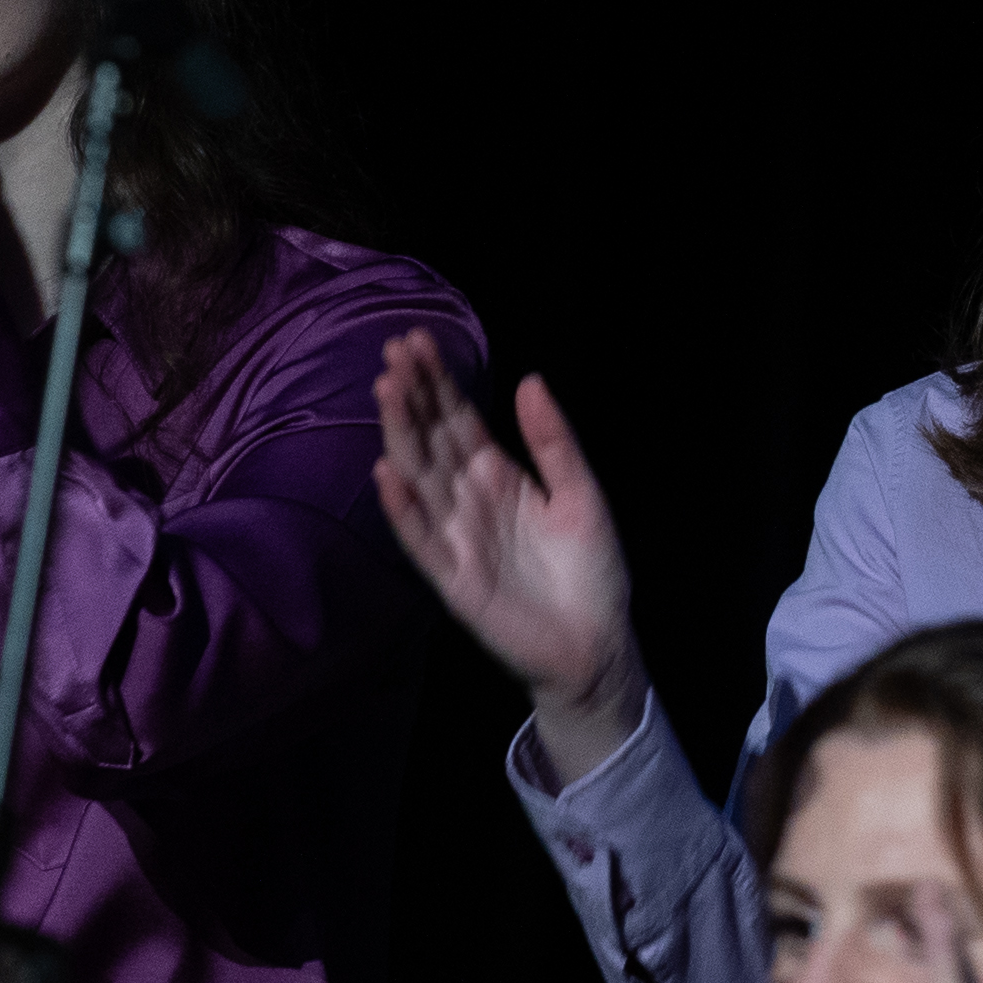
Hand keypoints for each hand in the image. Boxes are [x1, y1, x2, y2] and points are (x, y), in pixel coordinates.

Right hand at [374, 339, 651, 777]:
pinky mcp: (452, 579)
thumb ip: (554, 442)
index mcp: (498, 476)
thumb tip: (529, 380)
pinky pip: (420, 539)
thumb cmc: (591, 570)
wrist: (596, 643)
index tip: (417, 340)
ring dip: (400, 436)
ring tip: (385, 390)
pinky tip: (386, 473)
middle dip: (412, 396)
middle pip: (432, 439)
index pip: (458, 420)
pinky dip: (403, 508)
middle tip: (394, 349)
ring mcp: (455, 537)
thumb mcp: (581, 494)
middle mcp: (468, 500)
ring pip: (419, 478)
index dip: (438, 383)